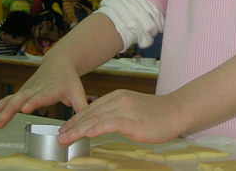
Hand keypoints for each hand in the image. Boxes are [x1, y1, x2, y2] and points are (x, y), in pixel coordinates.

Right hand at [0, 55, 87, 127]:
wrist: (59, 62)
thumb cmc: (68, 79)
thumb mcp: (78, 92)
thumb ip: (81, 108)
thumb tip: (86, 124)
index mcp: (51, 89)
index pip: (41, 96)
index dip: (33, 102)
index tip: (25, 108)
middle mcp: (37, 88)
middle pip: (22, 98)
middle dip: (11, 109)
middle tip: (2, 120)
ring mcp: (27, 88)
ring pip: (12, 98)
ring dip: (1, 109)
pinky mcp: (22, 91)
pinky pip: (8, 99)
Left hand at [57, 90, 183, 144]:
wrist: (176, 111)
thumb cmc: (156, 113)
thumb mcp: (131, 109)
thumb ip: (115, 114)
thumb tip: (98, 124)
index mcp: (117, 96)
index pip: (90, 108)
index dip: (75, 119)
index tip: (64, 129)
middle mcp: (119, 100)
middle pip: (90, 114)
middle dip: (72, 126)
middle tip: (59, 136)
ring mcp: (126, 109)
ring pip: (96, 119)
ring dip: (78, 130)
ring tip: (65, 138)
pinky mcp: (134, 121)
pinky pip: (111, 124)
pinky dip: (97, 128)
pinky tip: (87, 134)